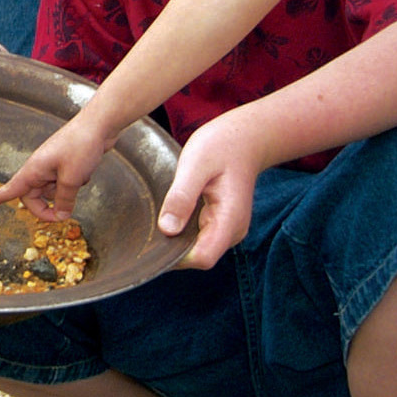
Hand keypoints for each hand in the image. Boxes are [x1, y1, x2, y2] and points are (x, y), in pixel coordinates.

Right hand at [0, 113, 112, 222]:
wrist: (98, 125)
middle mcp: (40, 168)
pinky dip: (75, 182)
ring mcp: (53, 165)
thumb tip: (60, 215)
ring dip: (65, 192)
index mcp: (34, 169)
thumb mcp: (71, 179)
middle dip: (47, 206)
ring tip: (79, 179)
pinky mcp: (65, 164)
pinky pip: (65, 182)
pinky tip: (85, 171)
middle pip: (35, 196)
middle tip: (62, 216)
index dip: (0, 196)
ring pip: (52, 190)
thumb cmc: (80, 146)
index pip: (13, 188)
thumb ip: (64, 200)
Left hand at [155, 113, 262, 268]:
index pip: (202, 258)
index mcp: (230, 219)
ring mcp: (227, 230)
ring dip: (176, 239)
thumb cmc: (223, 146)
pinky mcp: (220, 225)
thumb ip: (182, 196)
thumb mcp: (196, 164)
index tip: (154, 238)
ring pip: (195, 250)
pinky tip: (173, 211)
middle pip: (196, 258)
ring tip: (162, 212)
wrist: (246, 138)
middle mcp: (232, 231)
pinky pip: (197, 237)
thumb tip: (167, 229)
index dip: (175, 256)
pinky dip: (182, 230)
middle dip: (172, 248)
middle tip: (150, 222)